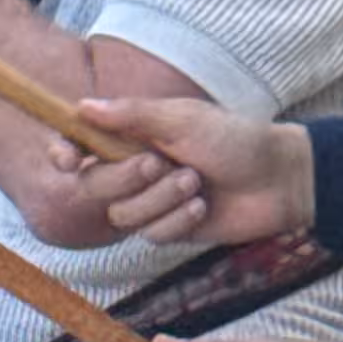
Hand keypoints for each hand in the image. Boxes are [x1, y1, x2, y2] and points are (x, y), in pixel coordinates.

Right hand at [58, 96, 315, 248]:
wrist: (277, 180)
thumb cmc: (235, 138)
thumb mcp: (183, 119)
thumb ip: (131, 115)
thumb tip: (81, 106)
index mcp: (132, 135)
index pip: (80, 145)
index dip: (65, 152)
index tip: (67, 158)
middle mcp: (134, 168)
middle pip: (95, 186)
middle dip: (127, 178)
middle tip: (163, 163)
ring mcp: (149, 201)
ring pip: (122, 216)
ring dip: (160, 199)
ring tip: (196, 183)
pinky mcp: (168, 229)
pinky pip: (151, 234)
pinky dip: (177, 219)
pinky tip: (203, 206)